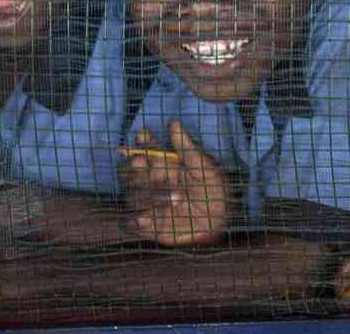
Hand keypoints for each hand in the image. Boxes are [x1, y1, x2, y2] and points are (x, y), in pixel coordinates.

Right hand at [120, 120, 230, 246]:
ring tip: (178, 197)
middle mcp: (150, 183)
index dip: (143, 142)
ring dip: (152, 194)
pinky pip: (131, 222)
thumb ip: (188, 149)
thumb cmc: (212, 193)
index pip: (146, 150)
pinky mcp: (146, 225)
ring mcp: (146, 203)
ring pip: (134, 195)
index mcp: (163, 167)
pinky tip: (144, 218)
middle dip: (135, 165)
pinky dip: (136, 221)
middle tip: (142, 159)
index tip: (143, 134)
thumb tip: (173, 123)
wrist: (219, 224)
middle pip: (131, 171)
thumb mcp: (206, 169)